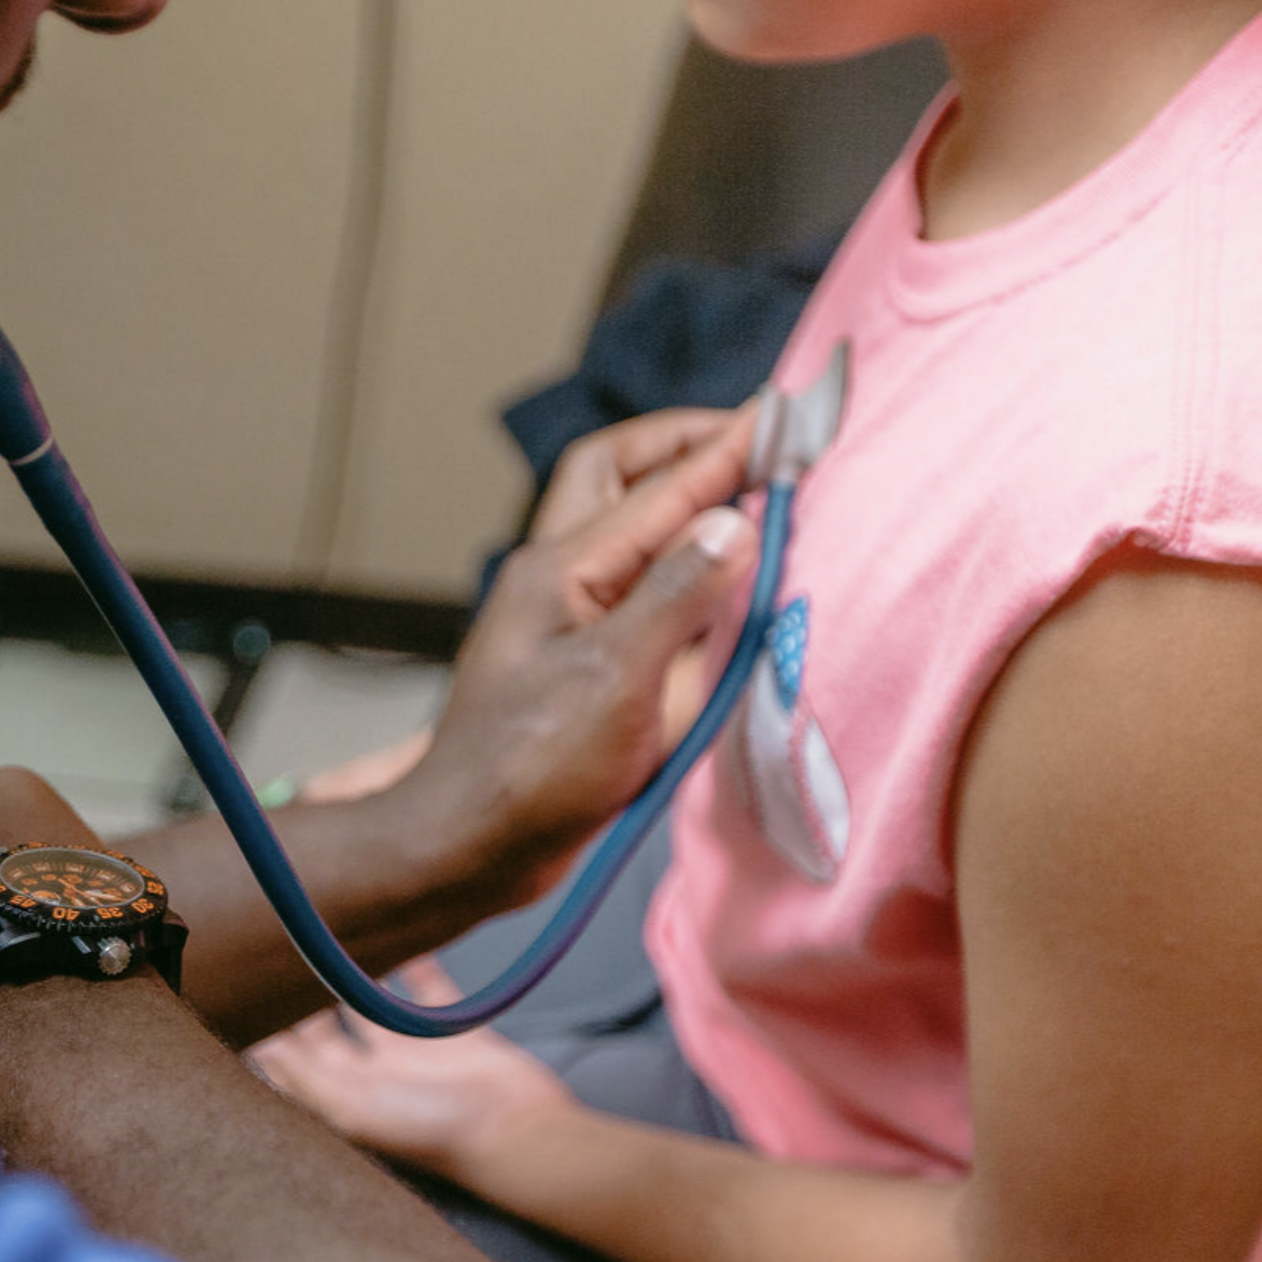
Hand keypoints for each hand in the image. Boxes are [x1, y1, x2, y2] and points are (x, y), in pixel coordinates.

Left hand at [248, 959, 579, 1187]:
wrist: (517, 1132)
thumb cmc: (435, 1132)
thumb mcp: (351, 1107)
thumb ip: (302, 1076)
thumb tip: (252, 1048)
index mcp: (341, 1098)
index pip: (287, 1062)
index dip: (262, 1030)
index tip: (240, 989)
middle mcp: (372, 1077)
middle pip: (322, 1032)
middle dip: (299, 997)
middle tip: (277, 950)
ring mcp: (414, 1055)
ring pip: (372, 1007)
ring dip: (353, 976)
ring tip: (329, 936)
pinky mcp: (455, 1036)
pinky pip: (430, 992)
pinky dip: (417, 966)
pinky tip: (404, 937)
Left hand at [398, 411, 759, 903]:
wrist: (471, 847)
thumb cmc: (530, 771)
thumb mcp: (617, 679)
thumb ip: (679, 594)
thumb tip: (736, 518)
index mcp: (561, 567)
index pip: (660, 485)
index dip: (729, 447)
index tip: (789, 414)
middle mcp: (559, 580)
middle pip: (616, 476)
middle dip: (682, 447)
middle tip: (756, 444)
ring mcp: (566, 621)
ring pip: (624, 531)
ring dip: (680, 503)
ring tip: (748, 494)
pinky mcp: (580, 665)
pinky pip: (634, 591)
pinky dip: (679, 571)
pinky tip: (717, 584)